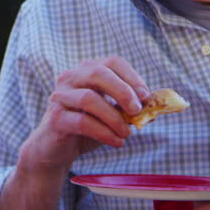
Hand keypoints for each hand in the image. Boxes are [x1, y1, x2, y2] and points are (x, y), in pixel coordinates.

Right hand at [16, 56, 149, 175]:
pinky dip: (104, 133)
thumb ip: (128, 107)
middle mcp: (70, 78)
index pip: (112, 62)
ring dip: (114, 117)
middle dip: (123, 91)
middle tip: (137, 111)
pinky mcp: (55, 118)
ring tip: (127, 133)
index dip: (132, 77)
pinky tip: (116, 142)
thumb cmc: (87, 127)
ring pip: (89, 98)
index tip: (146, 96)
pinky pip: (82, 122)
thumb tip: (154, 104)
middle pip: (98, 72)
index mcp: (86, 71)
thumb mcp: (111, 113)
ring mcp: (60, 96)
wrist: (56, 148)